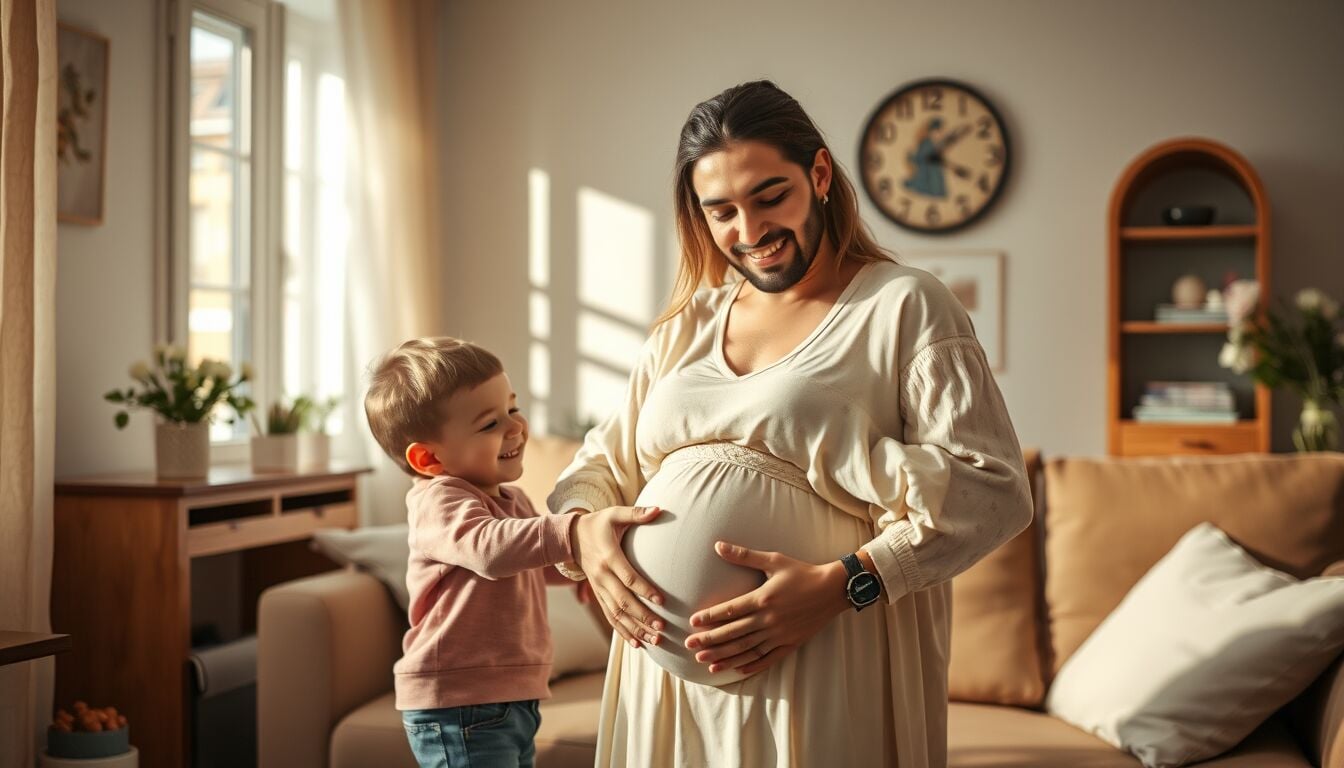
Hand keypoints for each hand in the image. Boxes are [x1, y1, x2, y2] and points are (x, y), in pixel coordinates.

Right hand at [573, 506, 665, 648]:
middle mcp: (602, 576)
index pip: (628, 577)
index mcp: (609, 557)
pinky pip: (609, 616)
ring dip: (635, 629)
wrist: (571, 536)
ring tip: (654, 641)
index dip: (644, 590)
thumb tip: (659, 509)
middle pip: (623, 601)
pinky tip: (637, 644)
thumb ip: (636, 513)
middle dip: (642, 617)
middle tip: (661, 628)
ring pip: (616, 614)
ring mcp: (598, 588)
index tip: (662, 601)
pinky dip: (623, 631)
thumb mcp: (615, 514)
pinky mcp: (598, 595)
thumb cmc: (599, 523)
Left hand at [684, 541, 849, 675]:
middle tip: (690, 647)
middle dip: (710, 641)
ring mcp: (779, 634)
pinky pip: (768, 658)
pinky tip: (736, 670)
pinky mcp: (790, 643)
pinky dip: (751, 665)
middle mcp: (769, 619)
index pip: (730, 610)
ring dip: (725, 657)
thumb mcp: (773, 560)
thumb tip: (717, 546)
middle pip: (734, 633)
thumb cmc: (802, 572)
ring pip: (747, 649)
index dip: (710, 617)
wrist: (833, 589)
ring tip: (706, 663)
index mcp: (763, 598)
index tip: (692, 623)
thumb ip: (744, 556)